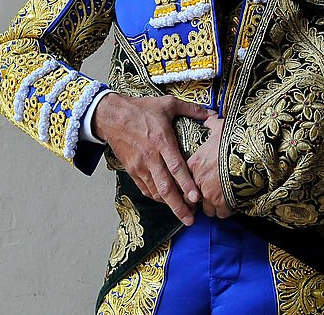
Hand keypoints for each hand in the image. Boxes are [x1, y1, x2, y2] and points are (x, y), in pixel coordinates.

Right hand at [92, 93, 214, 225]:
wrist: (111, 116)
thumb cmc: (140, 109)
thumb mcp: (167, 103)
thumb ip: (191, 109)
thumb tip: (212, 114)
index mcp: (161, 141)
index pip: (176, 167)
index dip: (186, 184)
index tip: (196, 198)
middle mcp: (151, 157)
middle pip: (165, 187)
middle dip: (178, 206)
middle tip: (190, 219)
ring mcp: (140, 166)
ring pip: (155, 191)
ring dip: (169, 205)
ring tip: (183, 214)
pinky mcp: (132, 170)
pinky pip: (145, 189)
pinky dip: (156, 197)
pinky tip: (166, 202)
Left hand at [186, 114, 233, 218]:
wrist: (250, 152)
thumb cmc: (233, 139)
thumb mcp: (219, 127)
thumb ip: (210, 125)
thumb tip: (209, 119)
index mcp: (194, 164)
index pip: (183, 181)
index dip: (190, 184)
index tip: (196, 183)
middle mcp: (198, 181)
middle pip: (192, 199)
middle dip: (200, 199)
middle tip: (208, 195)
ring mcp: (210, 194)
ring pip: (207, 209)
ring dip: (213, 206)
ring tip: (221, 200)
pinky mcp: (223, 203)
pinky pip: (221, 213)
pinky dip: (226, 210)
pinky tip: (231, 203)